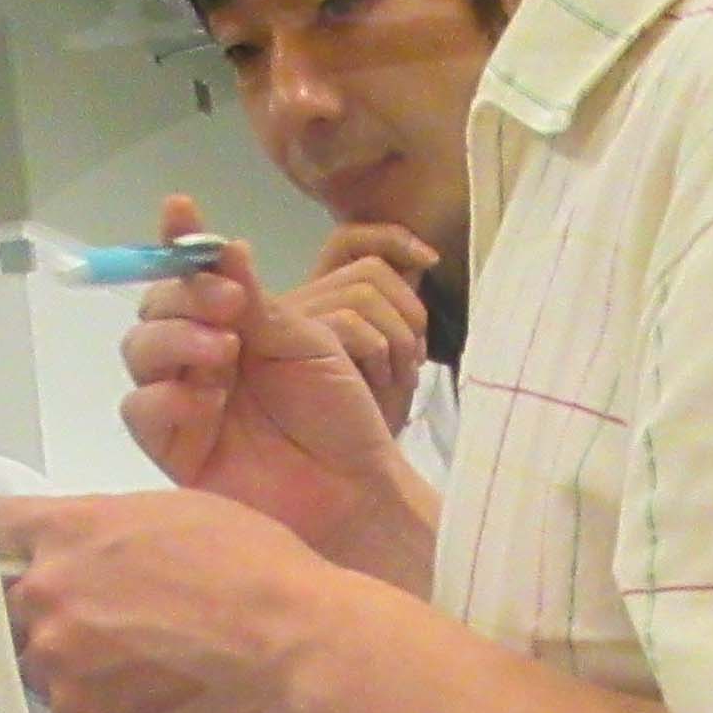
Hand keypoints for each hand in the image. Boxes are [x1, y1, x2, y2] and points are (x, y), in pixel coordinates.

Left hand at [0, 492, 381, 712]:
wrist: (300, 646)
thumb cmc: (250, 565)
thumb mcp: (163, 510)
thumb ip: (76, 525)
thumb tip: (2, 544)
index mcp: (63, 536)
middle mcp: (46, 603)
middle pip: (20, 615)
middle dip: (60, 616)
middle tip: (129, 618)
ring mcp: (63, 672)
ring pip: (51, 672)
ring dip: (86, 667)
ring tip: (161, 657)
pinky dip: (112, 708)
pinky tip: (164, 690)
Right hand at [118, 195, 431, 585]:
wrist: (353, 489)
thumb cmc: (337, 415)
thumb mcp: (306, 341)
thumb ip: (258, 298)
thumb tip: (222, 245)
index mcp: (232, 325)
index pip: (191, 274)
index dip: (180, 242)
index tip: (180, 210)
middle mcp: (199, 357)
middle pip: (155, 307)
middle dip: (186, 295)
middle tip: (233, 307)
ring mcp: (182, 400)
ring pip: (140, 351)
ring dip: (175, 338)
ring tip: (225, 351)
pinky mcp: (172, 448)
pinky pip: (140, 410)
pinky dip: (166, 396)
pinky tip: (205, 400)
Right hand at [277, 224, 438, 432]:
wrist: (349, 474)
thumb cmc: (366, 416)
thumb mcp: (390, 353)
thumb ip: (392, 306)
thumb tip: (422, 260)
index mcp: (317, 301)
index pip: (350, 241)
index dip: (392, 239)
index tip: (430, 259)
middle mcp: (293, 305)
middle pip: (366, 267)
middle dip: (407, 307)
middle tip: (414, 356)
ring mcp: (282, 322)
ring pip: (362, 291)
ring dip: (397, 336)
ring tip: (397, 375)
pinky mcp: (281, 342)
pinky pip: (348, 320)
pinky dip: (378, 350)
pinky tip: (377, 382)